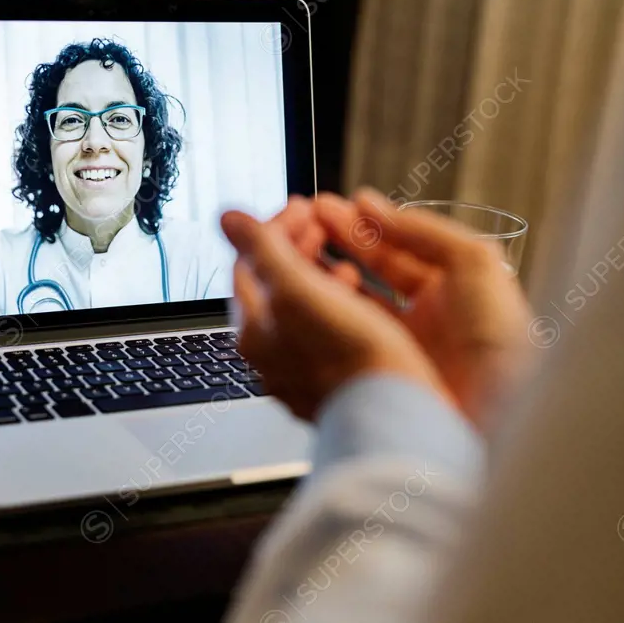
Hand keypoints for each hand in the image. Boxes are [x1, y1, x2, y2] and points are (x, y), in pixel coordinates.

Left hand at [220, 207, 455, 421]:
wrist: (396, 415)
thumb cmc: (351, 357)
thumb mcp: (299, 289)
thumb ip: (262, 250)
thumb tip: (227, 218)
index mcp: (255, 332)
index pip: (248, 264)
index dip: (273, 227)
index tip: (302, 207)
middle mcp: (271, 355)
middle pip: (272, 285)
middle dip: (293, 248)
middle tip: (319, 224)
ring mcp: (301, 369)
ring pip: (300, 307)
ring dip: (317, 272)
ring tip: (341, 259)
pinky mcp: (333, 378)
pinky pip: (325, 329)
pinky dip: (337, 302)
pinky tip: (360, 298)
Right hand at [313, 188, 533, 428]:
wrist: (499, 417)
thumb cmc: (502, 348)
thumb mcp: (474, 265)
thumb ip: (424, 231)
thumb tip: (375, 208)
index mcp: (449, 292)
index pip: (396, 250)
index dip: (362, 227)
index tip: (331, 207)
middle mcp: (422, 320)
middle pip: (369, 273)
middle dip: (337, 243)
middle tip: (307, 220)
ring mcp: (398, 350)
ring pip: (350, 306)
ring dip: (324, 277)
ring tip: (298, 252)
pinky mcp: (378, 377)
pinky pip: (342, 340)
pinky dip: (324, 318)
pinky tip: (307, 297)